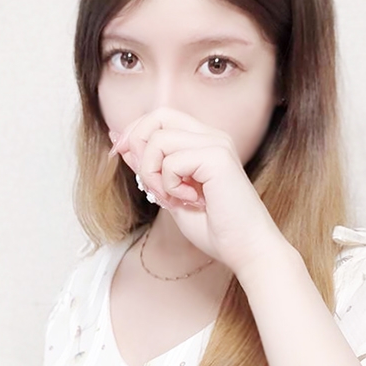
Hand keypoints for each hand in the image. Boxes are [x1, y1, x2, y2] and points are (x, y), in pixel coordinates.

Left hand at [110, 107, 287, 276]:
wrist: (246, 249)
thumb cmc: (215, 228)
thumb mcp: (169, 193)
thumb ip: (148, 166)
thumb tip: (119, 141)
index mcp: (204, 141)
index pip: (159, 117)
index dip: (134, 133)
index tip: (121, 157)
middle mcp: (212, 136)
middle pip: (157, 116)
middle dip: (137, 145)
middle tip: (145, 181)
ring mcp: (217, 144)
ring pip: (158, 140)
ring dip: (152, 174)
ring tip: (171, 198)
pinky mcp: (217, 157)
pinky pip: (171, 161)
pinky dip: (169, 185)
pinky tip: (190, 201)